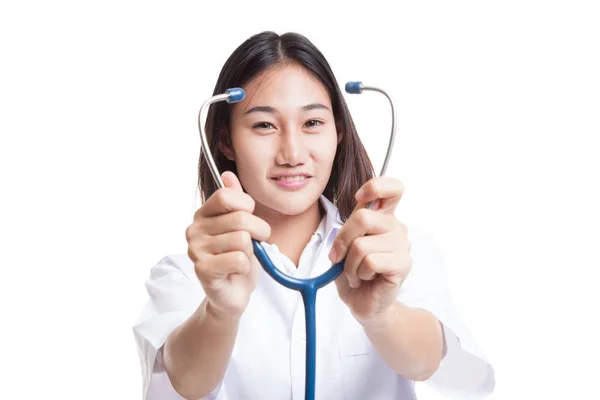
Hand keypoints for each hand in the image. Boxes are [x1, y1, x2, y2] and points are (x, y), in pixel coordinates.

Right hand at [186, 171, 270, 316]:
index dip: (247, 206)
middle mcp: (194, 229)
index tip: (250, 218)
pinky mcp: (202, 270)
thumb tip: (228, 174)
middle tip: (254, 243)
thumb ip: (236, 200)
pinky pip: (239, 259)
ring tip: (240, 258)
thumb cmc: (238, 256)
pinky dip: (246, 266)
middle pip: (240, 218)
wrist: (232, 292)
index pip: (227, 196)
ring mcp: (196, 250)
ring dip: (250, 252)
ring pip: (242, 240)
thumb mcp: (242, 225)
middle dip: (259, 232)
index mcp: (203, 214)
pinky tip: (236, 270)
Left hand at [329, 176, 411, 326]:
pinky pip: (370, 261)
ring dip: (350, 264)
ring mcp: (402, 245)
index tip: (359, 199)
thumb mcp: (345, 244)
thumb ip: (350, 227)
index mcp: (382, 217)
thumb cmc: (354, 271)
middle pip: (363, 217)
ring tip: (356, 272)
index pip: (392, 188)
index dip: (375, 187)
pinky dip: (359, 273)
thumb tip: (351, 225)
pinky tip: (364, 279)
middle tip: (340, 257)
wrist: (362, 302)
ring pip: (362, 244)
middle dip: (343, 240)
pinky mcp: (403, 264)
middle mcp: (395, 227)